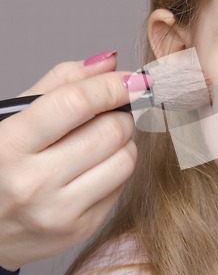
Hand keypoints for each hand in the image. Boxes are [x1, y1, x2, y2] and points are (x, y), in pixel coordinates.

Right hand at [0, 52, 141, 270]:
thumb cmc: (0, 165)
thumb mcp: (12, 119)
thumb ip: (59, 84)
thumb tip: (110, 61)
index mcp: (8, 146)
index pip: (76, 103)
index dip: (111, 85)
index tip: (131, 80)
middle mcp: (32, 183)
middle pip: (110, 131)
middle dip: (119, 115)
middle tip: (108, 115)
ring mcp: (59, 212)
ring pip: (126, 159)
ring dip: (123, 143)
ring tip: (100, 142)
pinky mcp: (81, 229)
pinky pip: (123, 185)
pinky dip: (116, 169)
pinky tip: (93, 169)